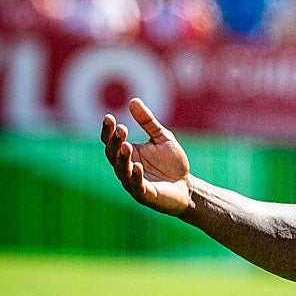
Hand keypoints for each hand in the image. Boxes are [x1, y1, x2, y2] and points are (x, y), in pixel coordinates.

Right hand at [100, 98, 192, 215]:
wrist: (187, 186)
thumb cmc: (171, 163)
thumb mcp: (162, 138)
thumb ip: (148, 122)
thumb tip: (133, 100)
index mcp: (128, 154)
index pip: (111, 141)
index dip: (108, 130)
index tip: (109, 117)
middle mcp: (126, 168)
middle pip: (113, 155)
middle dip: (115, 142)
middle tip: (121, 129)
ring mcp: (133, 182)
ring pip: (122, 170)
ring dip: (123, 158)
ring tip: (126, 146)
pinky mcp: (145, 195)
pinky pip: (137, 186)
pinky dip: (136, 177)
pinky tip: (138, 166)